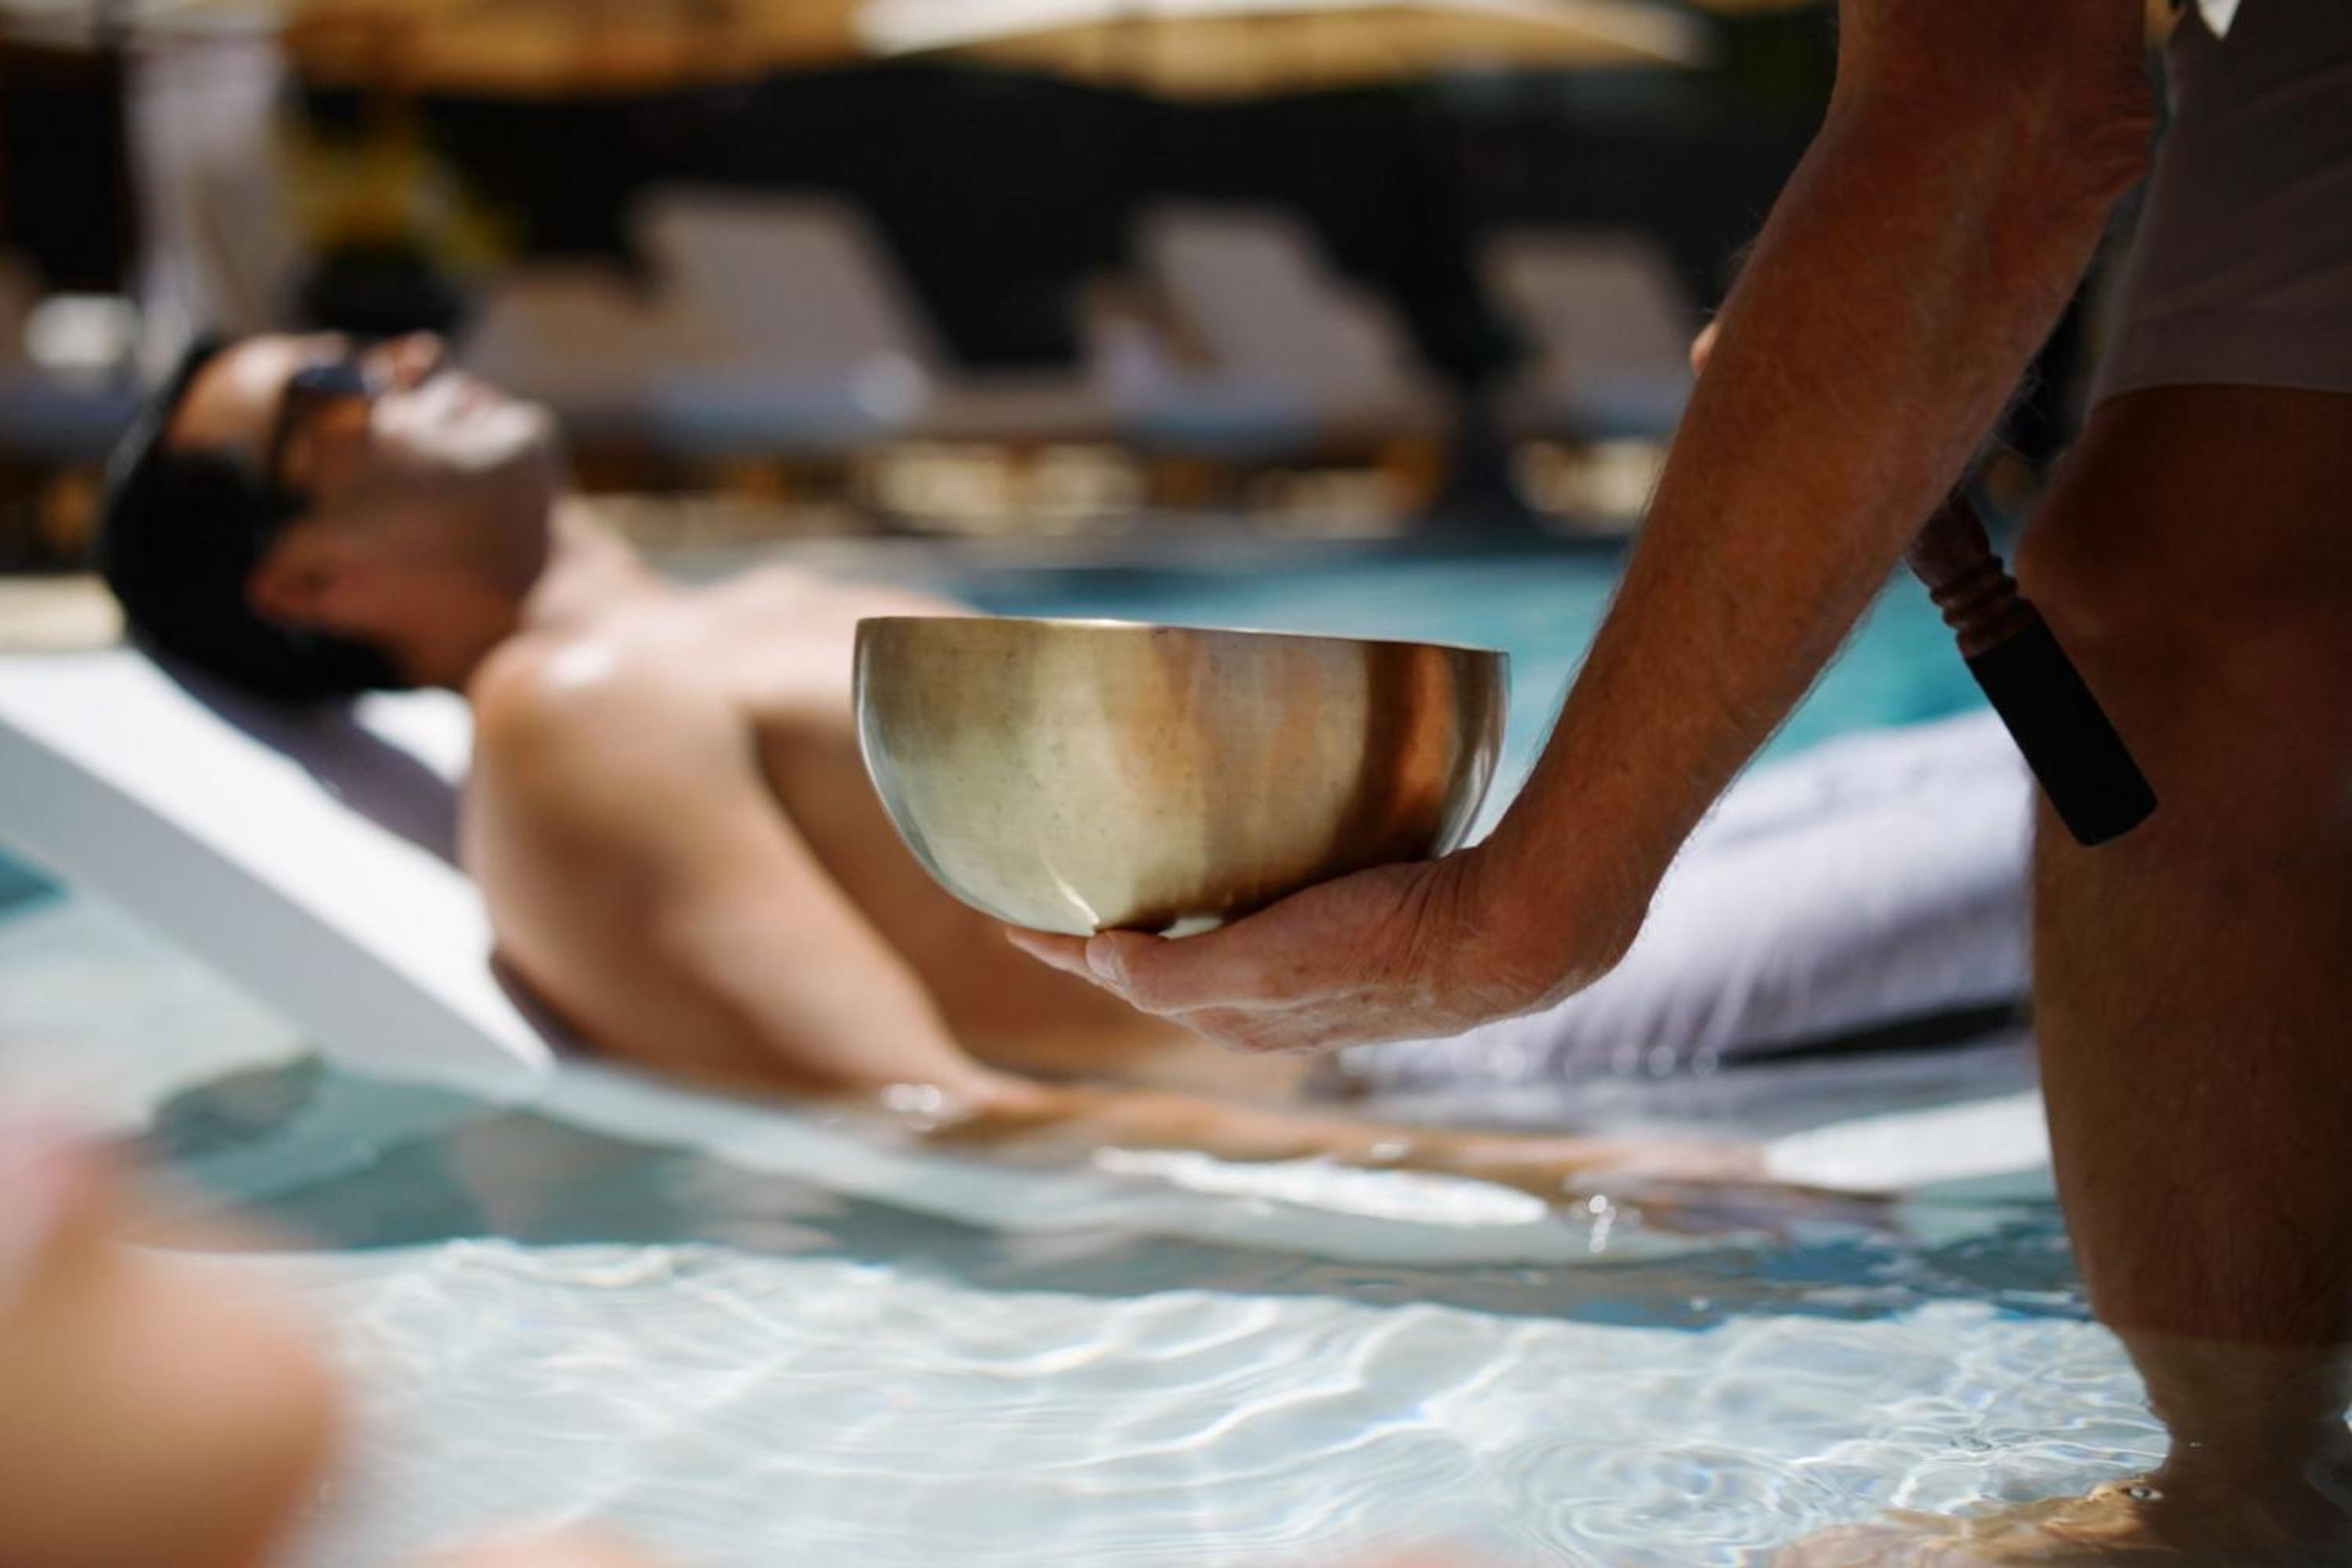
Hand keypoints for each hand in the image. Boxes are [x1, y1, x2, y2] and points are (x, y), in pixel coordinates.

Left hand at [1006, 844, 1639, 1055]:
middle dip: (1095, 943)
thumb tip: (1099, 959)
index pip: (1117, 978)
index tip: (998, 914)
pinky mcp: (1346, 947)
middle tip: (1043, 898)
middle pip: (1153, 972)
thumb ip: (1181, 971)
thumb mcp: (1269, 964)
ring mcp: (1306, 982)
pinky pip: (1255, 931)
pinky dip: (1214, 914)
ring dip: (1153, 930)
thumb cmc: (1387, 947)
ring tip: (1119, 890)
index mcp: (1233, 1017)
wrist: (1506, 939)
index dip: (1054, 948)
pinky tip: (1227, 879)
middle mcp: (1262, 1008)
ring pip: (1203, 956)